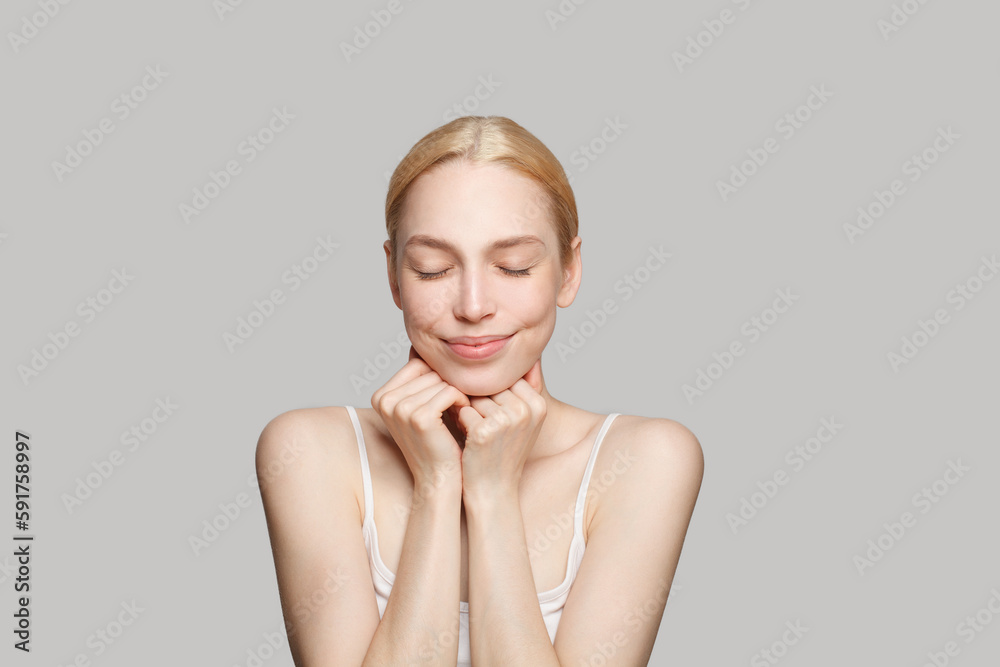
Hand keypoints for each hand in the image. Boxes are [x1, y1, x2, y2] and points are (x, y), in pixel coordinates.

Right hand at [370, 346, 470, 488]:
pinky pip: (450, 391)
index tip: (447, 396)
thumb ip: (419, 378)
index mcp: (380, 395)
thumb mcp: (421, 406)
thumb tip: (419, 346)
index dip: (438, 376)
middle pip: (429, 370)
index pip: (417, 364)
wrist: (440, 478)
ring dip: (458, 392)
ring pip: (441, 380)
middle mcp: (385, 400)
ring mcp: (400, 409)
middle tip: (459, 404)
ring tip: (461, 410)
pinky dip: (462, 400)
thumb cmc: (436, 441)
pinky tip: (463, 414)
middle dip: (448, 383)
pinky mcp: (420, 417)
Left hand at [453, 359, 546, 502]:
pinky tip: (468, 439)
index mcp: (538, 403)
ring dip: (467, 409)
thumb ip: (517, 389)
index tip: (489, 413)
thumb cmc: (502, 452)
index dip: (490, 395)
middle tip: (476, 421)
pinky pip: (463, 410)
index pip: (504, 379)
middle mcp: (527, 409)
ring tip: (472, 430)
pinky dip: (460, 422)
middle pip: (489, 386)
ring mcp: (507, 419)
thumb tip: (507, 355)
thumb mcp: (518, 420)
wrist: (493, 490)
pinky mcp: (485, 430)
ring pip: (474, 396)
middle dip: (477, 400)